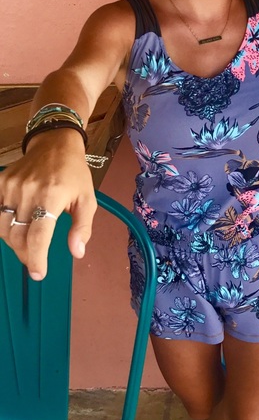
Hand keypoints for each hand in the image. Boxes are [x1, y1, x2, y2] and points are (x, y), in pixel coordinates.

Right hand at [0, 130, 96, 279]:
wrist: (56, 145)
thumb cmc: (74, 174)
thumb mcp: (87, 200)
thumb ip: (83, 227)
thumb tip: (77, 252)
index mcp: (53, 196)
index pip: (37, 237)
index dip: (36, 259)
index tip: (38, 274)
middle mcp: (28, 192)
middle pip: (18, 236)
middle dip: (26, 254)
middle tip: (35, 260)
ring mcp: (10, 186)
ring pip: (3, 227)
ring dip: (14, 242)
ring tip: (27, 245)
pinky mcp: (0, 182)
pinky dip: (2, 225)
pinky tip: (14, 229)